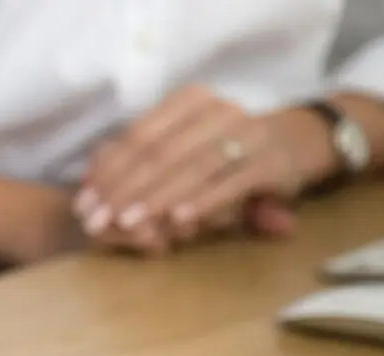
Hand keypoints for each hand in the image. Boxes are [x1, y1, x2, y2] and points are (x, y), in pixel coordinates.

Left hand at [76, 86, 333, 247]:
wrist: (299, 141)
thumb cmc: (227, 151)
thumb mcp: (185, 148)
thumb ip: (139, 162)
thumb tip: (86, 181)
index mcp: (190, 102)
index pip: (138, 137)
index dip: (108, 171)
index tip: (84, 203)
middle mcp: (217, 111)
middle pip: (159, 154)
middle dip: (123, 191)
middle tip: (96, 223)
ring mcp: (246, 135)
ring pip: (190, 169)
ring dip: (156, 199)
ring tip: (127, 224)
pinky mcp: (271, 163)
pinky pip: (231, 183)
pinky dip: (204, 201)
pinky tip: (178, 221)